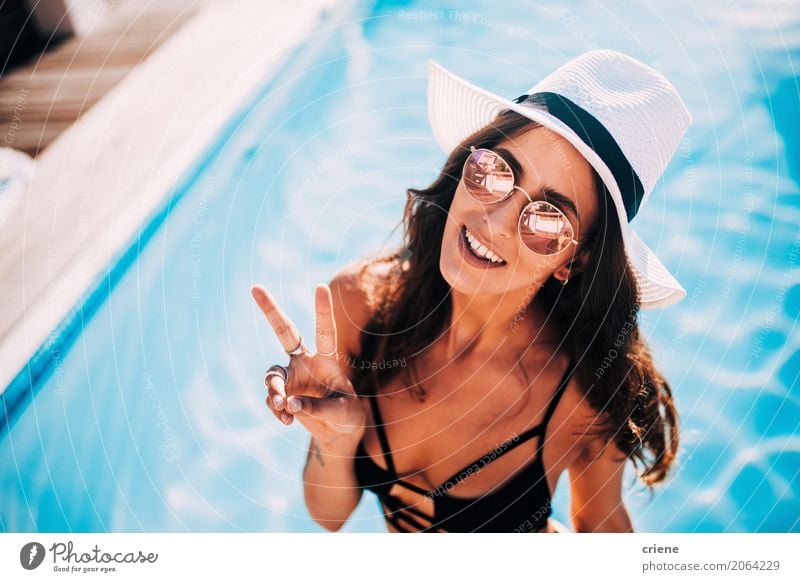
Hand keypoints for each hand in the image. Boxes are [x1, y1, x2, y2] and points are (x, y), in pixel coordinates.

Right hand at [251, 282, 364, 448]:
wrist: (338, 432)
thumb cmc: (346, 415)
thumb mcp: (342, 412)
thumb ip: (317, 406)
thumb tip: (288, 403)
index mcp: (328, 359)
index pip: (325, 331)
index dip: (322, 310)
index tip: (320, 286)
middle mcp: (306, 361)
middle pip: (285, 332)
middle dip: (270, 310)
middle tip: (255, 287)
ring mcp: (292, 376)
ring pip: (273, 374)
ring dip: (274, 390)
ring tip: (281, 405)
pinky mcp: (283, 392)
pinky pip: (272, 397)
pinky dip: (276, 409)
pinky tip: (287, 420)